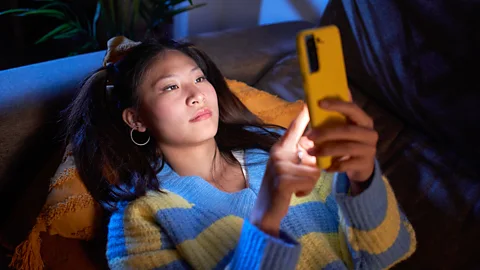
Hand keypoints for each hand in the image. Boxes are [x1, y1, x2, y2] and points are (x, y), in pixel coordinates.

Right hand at [251, 105, 320, 236]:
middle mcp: (278, 154)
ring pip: (314, 169)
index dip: (303, 115)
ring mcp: (280, 166)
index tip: (310, 100)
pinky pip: (310, 180)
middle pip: (313, 152)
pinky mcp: (284, 180)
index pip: (293, 128)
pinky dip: (306, 190)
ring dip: (310, 183)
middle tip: (299, 179)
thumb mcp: (288, 169)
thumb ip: (300, 157)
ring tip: (296, 188)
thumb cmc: (280, 189)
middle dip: (313, 168)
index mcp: (279, 149)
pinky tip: (295, 194)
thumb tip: (317, 150)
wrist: (265, 212)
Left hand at [306, 99, 377, 194]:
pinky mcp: (365, 164)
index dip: (337, 105)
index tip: (319, 103)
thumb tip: (309, 104)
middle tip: (309, 136)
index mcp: (364, 120)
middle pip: (347, 130)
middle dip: (326, 133)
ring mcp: (369, 150)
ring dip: (326, 150)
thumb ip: (333, 117)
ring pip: (346, 148)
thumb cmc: (348, 142)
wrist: (362, 167)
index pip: (352, 109)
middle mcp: (370, 134)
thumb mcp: (343, 129)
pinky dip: (332, 165)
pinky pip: (345, 164)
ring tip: (311, 152)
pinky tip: (324, 166)